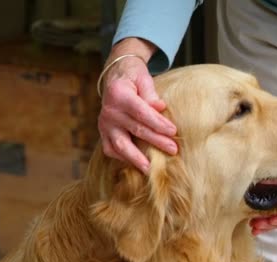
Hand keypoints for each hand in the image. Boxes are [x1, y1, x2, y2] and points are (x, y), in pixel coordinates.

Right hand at [98, 39, 177, 173]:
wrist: (115, 77)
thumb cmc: (134, 77)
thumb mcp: (143, 79)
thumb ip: (150, 94)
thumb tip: (160, 107)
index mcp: (119, 94)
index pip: (141, 112)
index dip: (157, 123)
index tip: (173, 131)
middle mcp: (109, 111)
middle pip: (135, 130)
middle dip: (156, 141)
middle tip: (173, 149)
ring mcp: (104, 124)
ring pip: (120, 145)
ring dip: (136, 158)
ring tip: (149, 168)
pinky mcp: (103, 133)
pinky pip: (110, 149)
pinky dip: (122, 158)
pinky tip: (137, 163)